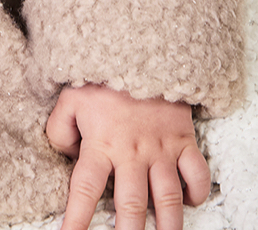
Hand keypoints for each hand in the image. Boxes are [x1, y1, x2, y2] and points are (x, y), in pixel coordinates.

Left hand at [47, 84, 210, 229]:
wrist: (138, 46)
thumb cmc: (100, 74)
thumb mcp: (69, 97)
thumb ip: (60, 128)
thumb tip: (65, 155)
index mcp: (100, 143)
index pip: (83, 190)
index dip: (76, 219)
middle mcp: (131, 153)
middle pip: (131, 206)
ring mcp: (161, 149)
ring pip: (168, 200)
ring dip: (167, 227)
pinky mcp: (184, 140)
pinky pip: (197, 174)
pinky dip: (197, 192)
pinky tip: (191, 203)